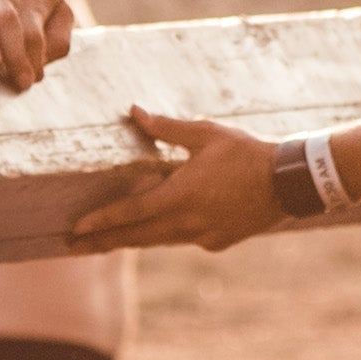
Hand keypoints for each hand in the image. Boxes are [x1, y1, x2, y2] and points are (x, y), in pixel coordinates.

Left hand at [70, 108, 274, 251]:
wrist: (289, 183)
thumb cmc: (246, 152)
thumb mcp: (206, 134)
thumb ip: (167, 128)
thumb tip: (135, 113)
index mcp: (180, 197)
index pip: (130, 214)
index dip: (100, 222)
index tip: (75, 230)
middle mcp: (188, 224)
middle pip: (136, 237)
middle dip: (103, 242)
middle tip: (71, 246)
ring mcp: (203, 237)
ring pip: (158, 241)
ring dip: (130, 241)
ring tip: (103, 243)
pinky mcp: (218, 243)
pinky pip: (183, 240)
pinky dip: (165, 235)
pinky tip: (159, 229)